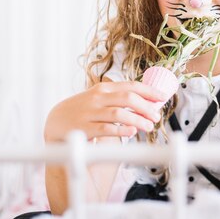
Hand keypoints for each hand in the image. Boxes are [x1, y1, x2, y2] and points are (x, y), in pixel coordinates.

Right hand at [44, 80, 165, 142]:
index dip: (149, 91)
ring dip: (137, 120)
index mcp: (104, 88)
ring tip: (149, 127)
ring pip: (119, 113)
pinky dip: (121, 130)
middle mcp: (98, 97)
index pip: (131, 86)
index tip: (163, 97)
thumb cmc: (84, 110)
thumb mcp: (100, 98)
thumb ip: (119, 98)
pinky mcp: (85, 128)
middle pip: (127, 98)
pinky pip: (106, 129)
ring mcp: (91, 112)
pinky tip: (132, 133)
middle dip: (146, 107)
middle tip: (156, 117)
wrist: (56, 121)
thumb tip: (147, 103)